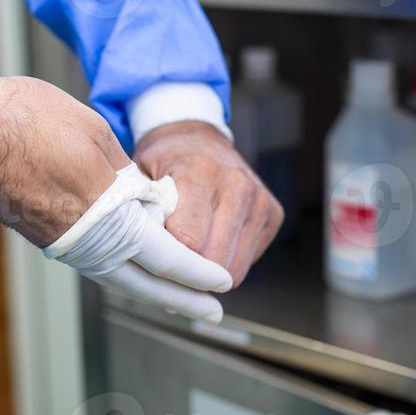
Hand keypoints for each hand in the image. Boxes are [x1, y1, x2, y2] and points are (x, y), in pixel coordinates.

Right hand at [0, 78, 230, 320]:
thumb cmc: (26, 121)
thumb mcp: (94, 136)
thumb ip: (126, 176)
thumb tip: (146, 202)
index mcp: (104, 215)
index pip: (165, 256)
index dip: (198, 271)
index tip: (223, 282)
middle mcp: (83, 241)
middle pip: (144, 283)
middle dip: (182, 300)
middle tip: (212, 314)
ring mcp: (61, 243)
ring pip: (117, 277)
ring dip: (154, 290)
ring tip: (182, 298)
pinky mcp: (44, 236)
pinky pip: (95, 263)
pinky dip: (124, 271)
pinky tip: (137, 268)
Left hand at [133, 121, 282, 285]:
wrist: (199, 139)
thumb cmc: (164, 163)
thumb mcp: (142, 177)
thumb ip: (143, 211)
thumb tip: (142, 254)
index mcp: (200, 173)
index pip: (189, 240)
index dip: (169, 260)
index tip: (154, 265)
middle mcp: (237, 185)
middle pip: (215, 260)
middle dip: (190, 275)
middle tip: (170, 272)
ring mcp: (260, 200)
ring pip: (235, 268)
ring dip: (210, 275)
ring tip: (189, 262)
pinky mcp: (274, 213)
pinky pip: (248, 262)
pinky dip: (228, 263)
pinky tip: (211, 245)